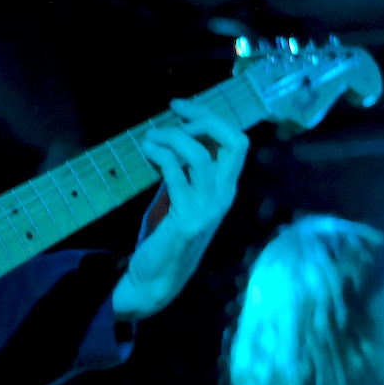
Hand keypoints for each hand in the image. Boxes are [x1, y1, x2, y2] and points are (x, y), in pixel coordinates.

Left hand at [112, 96, 247, 321]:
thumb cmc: (168, 234)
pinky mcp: (187, 219)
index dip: (210, 116)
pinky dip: (161, 156)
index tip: (181, 107)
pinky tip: (148, 152)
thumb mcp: (182, 194)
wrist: (158, 277)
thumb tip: (173, 132)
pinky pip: (176, 176)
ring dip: (173, 137)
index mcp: (225, 186)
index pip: (236, 140)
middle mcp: (224, 195)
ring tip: (152, 136)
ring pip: (200, 155)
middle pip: (233, 142)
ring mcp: (208, 208)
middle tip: (175, 114)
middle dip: (203, 118)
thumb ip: (184, 168)